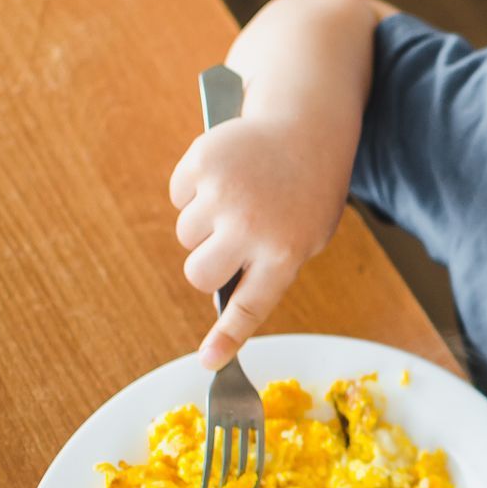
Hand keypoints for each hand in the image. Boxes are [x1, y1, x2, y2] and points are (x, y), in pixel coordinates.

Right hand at [168, 110, 350, 367]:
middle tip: (226, 246)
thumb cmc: (307, 191)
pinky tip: (227, 174)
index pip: (250, 306)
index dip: (228, 337)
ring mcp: (224, 194)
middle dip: (205, 266)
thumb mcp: (306, 234)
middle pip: (199, 274)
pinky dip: (194, 189)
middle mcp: (252, 227)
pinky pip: (178, 196)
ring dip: (203, 224)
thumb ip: (269, 266)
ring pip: (186, 235)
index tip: (209, 362)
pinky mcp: (202, 162)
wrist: (308, 126)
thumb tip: (221, 295)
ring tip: (238, 199)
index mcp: (286, 251)